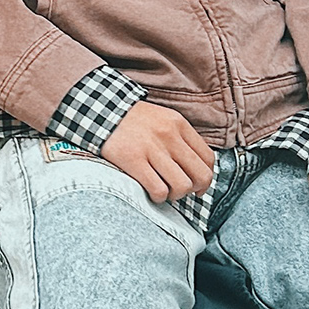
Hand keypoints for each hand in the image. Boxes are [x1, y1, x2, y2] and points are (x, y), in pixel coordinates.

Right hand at [100, 102, 215, 202]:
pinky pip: (158, 189)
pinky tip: (151, 193)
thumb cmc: (133, 121)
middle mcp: (169, 136)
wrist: (100, 111)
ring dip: (176, 195)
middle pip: (200, 175)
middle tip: (182, 191)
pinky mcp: (133, 161)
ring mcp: (152, 149)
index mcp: (179, 124)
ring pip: (182, 185)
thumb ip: (180, 139)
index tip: (198, 185)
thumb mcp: (162, 120)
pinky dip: (158, 197)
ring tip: (165, 191)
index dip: (206, 178)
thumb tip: (195, 168)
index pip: (208, 158)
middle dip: (194, 189)